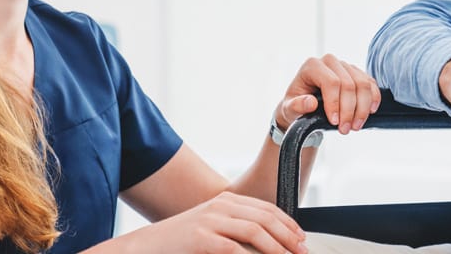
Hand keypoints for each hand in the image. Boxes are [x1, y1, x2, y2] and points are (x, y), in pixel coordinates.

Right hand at [152, 191, 307, 252]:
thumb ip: (237, 226)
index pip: (266, 208)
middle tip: (302, 251)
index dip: (288, 223)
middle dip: (288, 236)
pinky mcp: (201, 238)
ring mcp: (210, 221)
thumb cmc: (182, 240)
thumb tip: (268, 239)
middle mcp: (221, 206)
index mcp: (226, 200)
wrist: (148, 245)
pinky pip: (234, 249)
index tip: (301, 237)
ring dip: (277, 247)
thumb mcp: (212, 225)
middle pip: (265, 218)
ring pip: (255, 231)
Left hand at [277, 54, 380, 134]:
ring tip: (355, 126)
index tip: (335, 122)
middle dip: (350, 110)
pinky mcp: (357, 73)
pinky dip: (373, 99)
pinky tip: (370, 112)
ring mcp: (345, 66)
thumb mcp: (289, 109)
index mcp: (312, 66)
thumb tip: (310, 103)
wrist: (306, 105)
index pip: (331, 82)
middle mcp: (330, 61)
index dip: (335, 103)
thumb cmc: (296, 105)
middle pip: (349, 84)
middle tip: (345, 130)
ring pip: (363, 84)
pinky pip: (371, 84)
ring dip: (363, 108)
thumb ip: (296, 106)